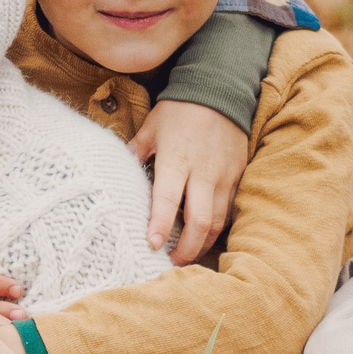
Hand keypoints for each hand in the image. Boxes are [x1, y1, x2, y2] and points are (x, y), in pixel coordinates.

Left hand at [134, 100, 248, 264]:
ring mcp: (223, 177)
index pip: (168, 199)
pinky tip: (206, 235)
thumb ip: (135, 152)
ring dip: (203, 243)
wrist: (221, 90)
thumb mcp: (151, 127)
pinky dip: (218, 227)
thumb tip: (115, 172)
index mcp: (177, 160)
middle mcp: (203, 173)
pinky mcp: (237, 176)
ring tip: (188, 255)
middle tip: (172, 262)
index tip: (152, 245)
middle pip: (200, 222)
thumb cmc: (180, 110)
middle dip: (187, 249)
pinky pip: (229, 209)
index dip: (161, 225)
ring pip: (218, 221)